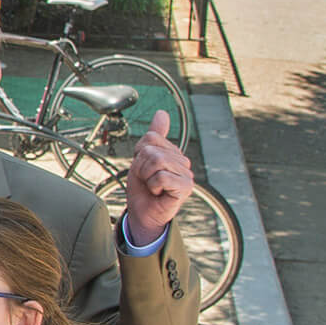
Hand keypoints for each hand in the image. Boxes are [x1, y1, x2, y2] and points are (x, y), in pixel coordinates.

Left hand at [124, 111, 193, 246]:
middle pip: (152, 150)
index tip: (142, 167)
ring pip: (157, 161)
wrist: (143, 212)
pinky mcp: (186, 187)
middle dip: (141, 166)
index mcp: (172, 152)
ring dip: (146, 176)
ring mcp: (186, 174)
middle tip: (147, 180)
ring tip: (152, 186)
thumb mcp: (142, 158)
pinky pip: (162, 177)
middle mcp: (182, 161)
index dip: (139, 154)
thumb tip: (162, 112)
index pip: (150, 138)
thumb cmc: (143, 188)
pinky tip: (158, 192)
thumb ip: (153, 136)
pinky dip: (154, 185)